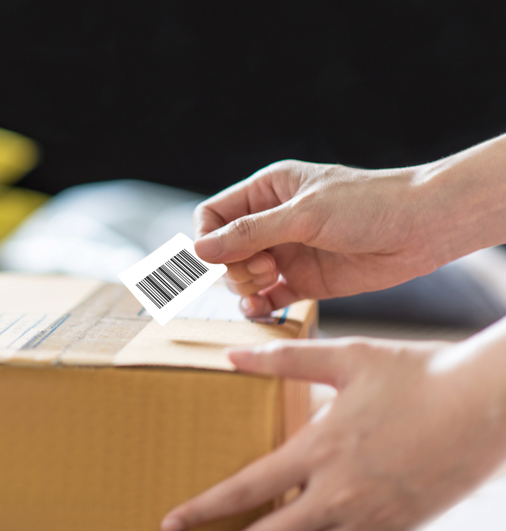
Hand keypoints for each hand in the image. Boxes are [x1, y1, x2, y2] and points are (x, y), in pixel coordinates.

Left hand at [161, 333, 505, 530]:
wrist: (490, 403)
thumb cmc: (417, 373)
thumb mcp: (346, 358)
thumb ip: (283, 359)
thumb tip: (231, 354)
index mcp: (319, 450)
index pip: (246, 489)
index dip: (202, 509)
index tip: (170, 520)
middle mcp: (341, 493)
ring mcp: (374, 516)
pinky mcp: (403, 526)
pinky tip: (311, 529)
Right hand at [194, 160, 442, 316]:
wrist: (424, 227)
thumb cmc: (368, 205)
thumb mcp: (303, 214)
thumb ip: (249, 234)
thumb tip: (199, 250)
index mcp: (268, 190)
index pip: (213, 215)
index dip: (208, 239)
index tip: (221, 258)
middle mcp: (273, 221)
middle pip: (223, 250)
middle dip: (233, 266)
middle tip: (263, 269)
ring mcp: (288, 252)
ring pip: (242, 276)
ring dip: (245, 287)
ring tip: (269, 284)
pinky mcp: (306, 281)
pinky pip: (268, 298)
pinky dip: (259, 307)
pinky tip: (262, 310)